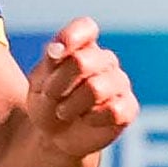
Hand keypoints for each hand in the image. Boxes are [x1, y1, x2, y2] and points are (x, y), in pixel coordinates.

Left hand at [23, 17, 136, 158]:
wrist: (54, 138)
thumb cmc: (47, 104)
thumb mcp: (39, 82)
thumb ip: (49, 63)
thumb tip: (57, 50)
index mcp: (84, 46)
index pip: (86, 28)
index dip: (70, 38)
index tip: (52, 57)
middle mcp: (106, 61)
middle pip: (82, 62)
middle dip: (59, 84)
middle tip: (50, 96)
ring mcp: (120, 84)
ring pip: (96, 88)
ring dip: (71, 105)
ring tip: (64, 112)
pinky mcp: (129, 108)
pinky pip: (113, 110)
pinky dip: (92, 119)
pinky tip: (87, 120)